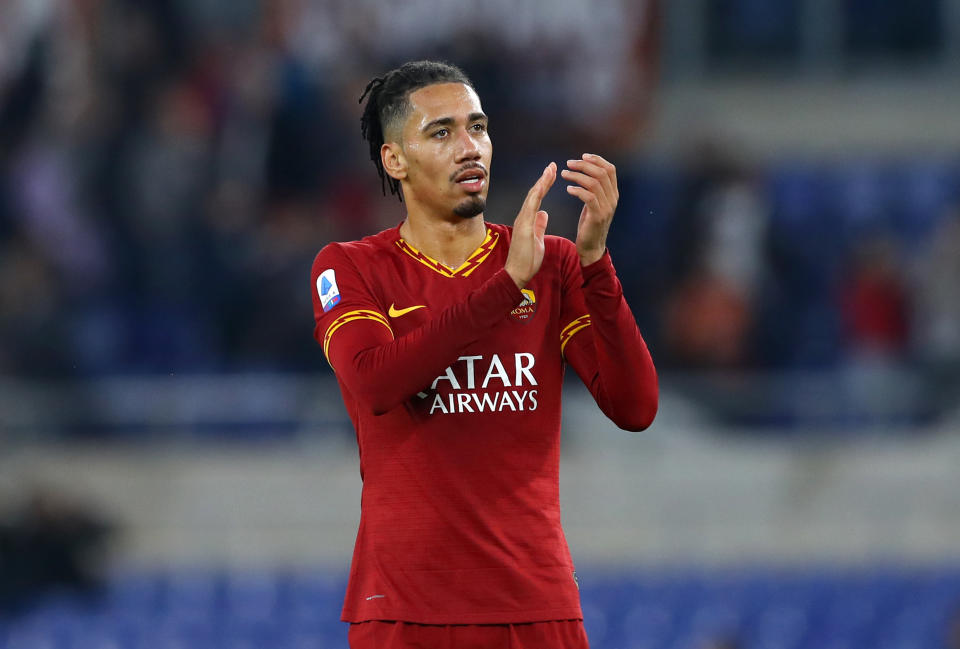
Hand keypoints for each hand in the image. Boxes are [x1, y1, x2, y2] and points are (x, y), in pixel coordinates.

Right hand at [505, 162, 555, 288]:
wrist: (517, 273)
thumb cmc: (526, 260)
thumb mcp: (537, 239)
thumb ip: (539, 225)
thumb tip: (543, 214)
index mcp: (527, 220)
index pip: (537, 199)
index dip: (544, 185)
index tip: (552, 174)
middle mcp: (523, 217)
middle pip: (534, 194)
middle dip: (544, 179)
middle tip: (552, 165)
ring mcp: (522, 220)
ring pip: (532, 196)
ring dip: (541, 182)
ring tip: (551, 169)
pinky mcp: (523, 226)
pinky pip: (531, 206)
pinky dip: (537, 194)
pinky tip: (543, 184)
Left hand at [562, 153, 618, 265]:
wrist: (591, 248)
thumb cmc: (589, 225)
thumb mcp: (595, 204)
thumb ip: (595, 189)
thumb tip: (586, 172)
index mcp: (613, 194)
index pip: (610, 169)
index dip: (597, 160)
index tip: (582, 156)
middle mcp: (613, 199)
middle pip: (601, 173)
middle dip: (584, 165)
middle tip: (569, 164)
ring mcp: (607, 208)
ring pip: (594, 183)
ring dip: (577, 176)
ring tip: (564, 174)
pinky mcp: (597, 216)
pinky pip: (589, 197)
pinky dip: (577, 190)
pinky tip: (568, 190)